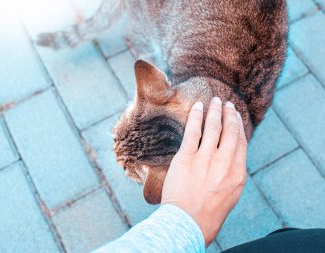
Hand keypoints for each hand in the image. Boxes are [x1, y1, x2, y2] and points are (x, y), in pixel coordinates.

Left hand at [161, 97, 247, 246]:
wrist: (188, 222)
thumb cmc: (208, 214)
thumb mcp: (229, 195)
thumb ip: (230, 175)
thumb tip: (228, 160)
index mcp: (237, 172)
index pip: (241, 142)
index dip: (238, 126)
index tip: (235, 117)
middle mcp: (225, 162)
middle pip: (230, 131)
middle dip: (229, 114)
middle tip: (227, 104)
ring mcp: (206, 158)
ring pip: (213, 127)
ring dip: (215, 111)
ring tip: (215, 101)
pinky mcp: (186, 157)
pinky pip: (193, 131)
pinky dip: (196, 116)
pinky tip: (198, 107)